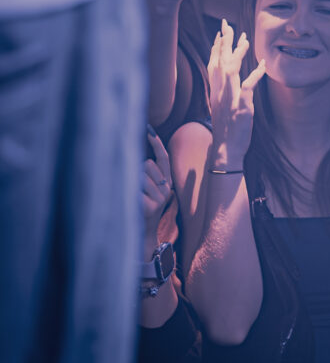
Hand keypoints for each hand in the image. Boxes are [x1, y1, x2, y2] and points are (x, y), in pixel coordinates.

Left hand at [142, 127, 173, 246]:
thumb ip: (151, 173)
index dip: (156, 143)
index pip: (164, 157)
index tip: (148, 129)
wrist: (144, 233)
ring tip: (133, 197)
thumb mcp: (151, 190)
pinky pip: (134, 190)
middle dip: (137, 171)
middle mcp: (166, 188)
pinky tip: (130, 203)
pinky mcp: (151, 206)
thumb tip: (146, 155)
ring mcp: (159, 198)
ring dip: (131, 184)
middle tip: (136, 189)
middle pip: (147, 164)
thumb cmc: (144, 206)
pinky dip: (128, 194)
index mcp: (167, 182)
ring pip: (139, 176)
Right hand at [207, 20, 265, 162]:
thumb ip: (223, 91)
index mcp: (216, 91)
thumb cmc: (226, 129)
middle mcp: (220, 92)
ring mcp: (230, 98)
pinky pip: (248, 86)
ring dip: (238, 53)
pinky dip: (255, 74)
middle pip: (220, 61)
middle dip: (223, 42)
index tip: (219, 33)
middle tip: (226, 24)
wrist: (226, 149)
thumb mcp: (221, 107)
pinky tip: (263, 64)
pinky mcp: (241, 106)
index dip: (215, 48)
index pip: (213, 64)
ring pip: (231, 69)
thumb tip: (226, 77)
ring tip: (244, 38)